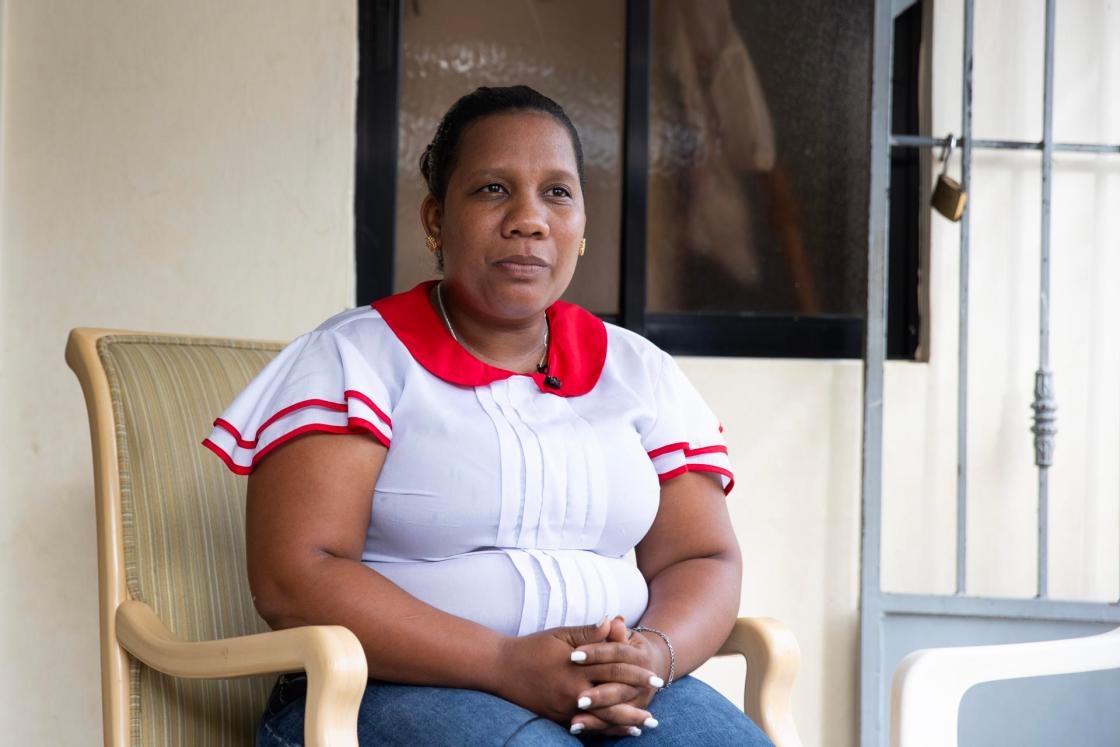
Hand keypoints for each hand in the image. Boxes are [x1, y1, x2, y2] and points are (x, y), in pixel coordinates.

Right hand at [493, 617, 658, 732]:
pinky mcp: (557, 718)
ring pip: (602, 717)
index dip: (636, 672)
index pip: (614, 668)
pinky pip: (586, 727)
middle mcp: (572, 689)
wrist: (500, 668)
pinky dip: (605, 730)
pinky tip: (620, 731)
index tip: (654, 676)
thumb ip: (589, 633)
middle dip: (637, 701)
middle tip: (657, 705)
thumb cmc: (532, 647)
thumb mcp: (560, 634)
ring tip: (646, 724)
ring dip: (625, 721)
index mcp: (576, 666)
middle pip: (613, 697)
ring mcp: (564, 707)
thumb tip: (614, 622)